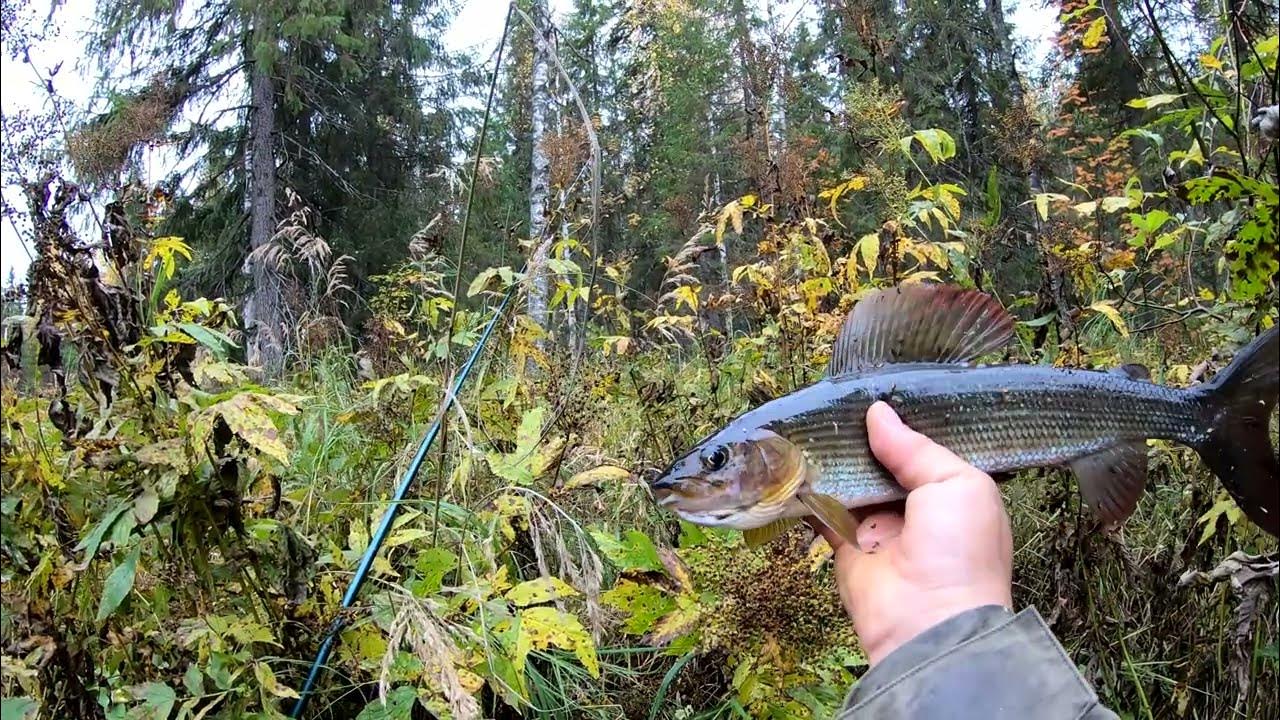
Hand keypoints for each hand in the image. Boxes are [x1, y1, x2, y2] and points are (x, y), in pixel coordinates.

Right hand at [813, 401, 1013, 665]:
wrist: (927, 623)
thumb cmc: (960, 551)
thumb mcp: (956, 485)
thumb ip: (915, 449)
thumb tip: (877, 412)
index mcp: (953, 493)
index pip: (925, 449)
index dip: (903, 423)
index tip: (877, 390)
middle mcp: (915, 508)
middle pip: (883, 462)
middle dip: (863, 436)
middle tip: (835, 399)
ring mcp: (877, 525)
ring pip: (851, 481)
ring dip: (833, 457)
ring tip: (812, 418)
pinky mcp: (843, 543)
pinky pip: (822, 509)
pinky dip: (807, 488)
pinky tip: (794, 459)